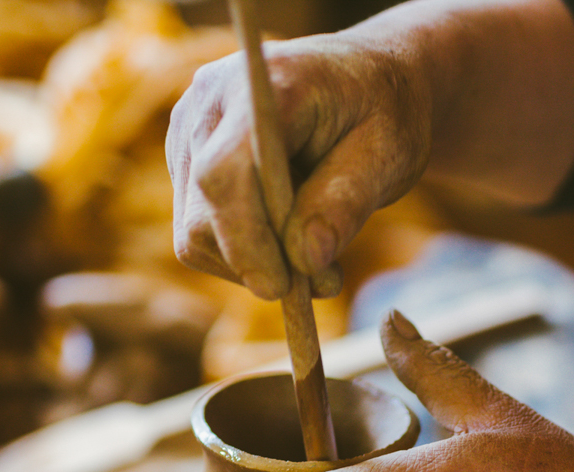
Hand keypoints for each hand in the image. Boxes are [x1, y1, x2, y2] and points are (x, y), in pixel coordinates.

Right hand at [165, 32, 432, 299]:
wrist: (364, 82)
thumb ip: (346, 202)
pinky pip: (196, 231)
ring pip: (193, 231)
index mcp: (265, 83)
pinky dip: (240, 251)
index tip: (281, 287)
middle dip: (256, 262)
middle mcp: (210, 100)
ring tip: (313, 257)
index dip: (244, 238)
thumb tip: (305, 261)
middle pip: (201, 212)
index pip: (223, 171)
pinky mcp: (185, 158)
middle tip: (323, 281)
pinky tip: (286, 236)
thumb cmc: (383, 111)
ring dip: (250, 263)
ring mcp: (188, 128)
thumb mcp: (388, 153)